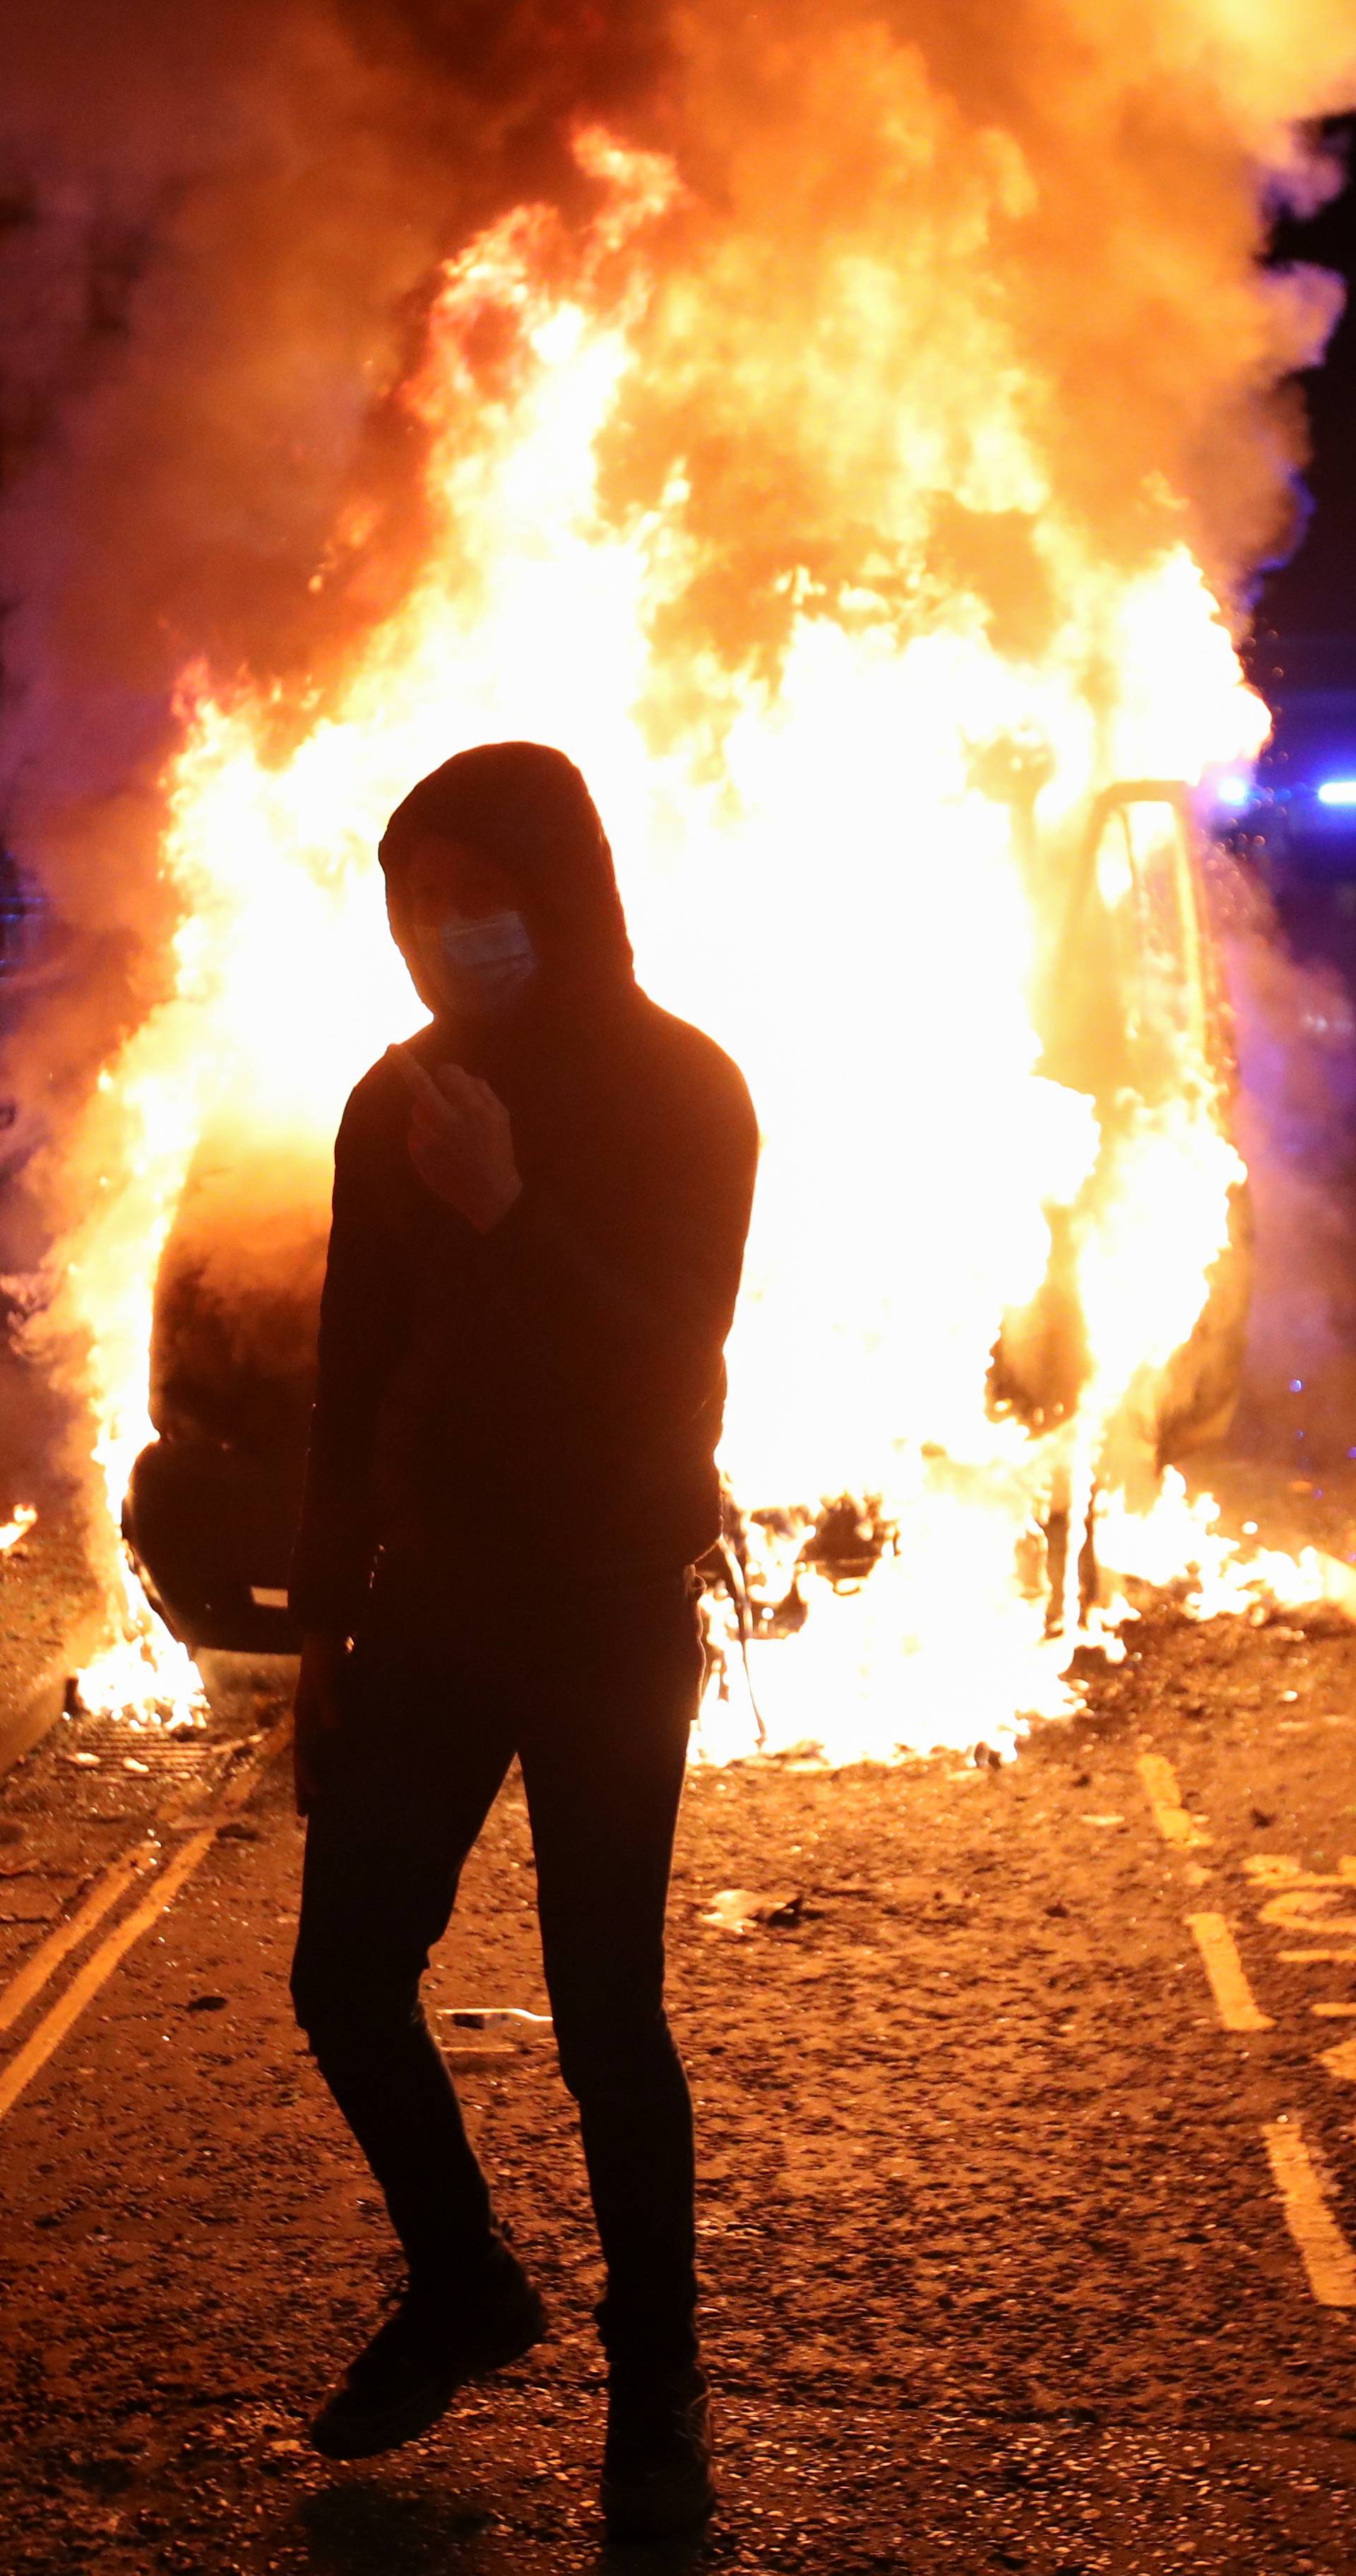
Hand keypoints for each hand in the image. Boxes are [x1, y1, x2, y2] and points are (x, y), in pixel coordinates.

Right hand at [293, 1630, 348, 1816]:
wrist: (327, 1629)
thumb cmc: (327, 1654)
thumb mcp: (328, 1677)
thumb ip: (331, 1702)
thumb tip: (334, 1731)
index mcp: (304, 1716)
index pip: (303, 1756)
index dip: (307, 1779)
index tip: (313, 1801)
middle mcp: (307, 1719)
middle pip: (304, 1759)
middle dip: (304, 1785)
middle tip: (303, 1813)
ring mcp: (316, 1713)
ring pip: (314, 1751)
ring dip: (316, 1773)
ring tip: (318, 1796)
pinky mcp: (328, 1706)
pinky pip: (327, 1738)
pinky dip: (331, 1755)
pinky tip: (341, 1763)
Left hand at [389, 1045, 522, 1232]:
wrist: (489, 1195)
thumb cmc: (498, 1151)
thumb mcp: (500, 1117)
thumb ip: (481, 1091)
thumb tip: (458, 1074)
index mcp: (473, 1108)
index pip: (448, 1073)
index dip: (449, 1074)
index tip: (445, 1073)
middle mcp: (449, 1121)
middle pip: (419, 1084)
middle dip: (403, 1061)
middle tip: (390, 1046)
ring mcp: (430, 1138)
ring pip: (417, 1110)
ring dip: (427, 1111)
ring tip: (448, 1131)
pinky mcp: (418, 1154)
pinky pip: (414, 1132)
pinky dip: (424, 1134)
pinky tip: (441, 1148)